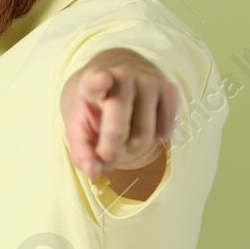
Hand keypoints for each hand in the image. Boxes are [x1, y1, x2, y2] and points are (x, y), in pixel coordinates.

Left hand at [61, 56, 177, 179]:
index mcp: (91, 83)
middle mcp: (122, 76)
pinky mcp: (170, 88)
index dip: (99, 81)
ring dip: (134, 150)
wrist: (118, 79)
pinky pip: (166, 130)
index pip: (95, 82)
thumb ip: (81, 152)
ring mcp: (148, 80)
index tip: (103, 79)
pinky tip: (147, 129)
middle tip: (106, 156)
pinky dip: (157, 139)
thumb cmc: (96, 109)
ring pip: (145, 135)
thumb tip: (93, 172)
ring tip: (124, 140)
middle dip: (112, 151)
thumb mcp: (80, 128)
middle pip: (119, 127)